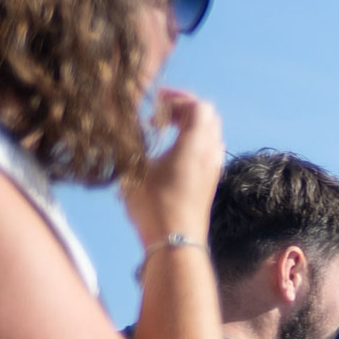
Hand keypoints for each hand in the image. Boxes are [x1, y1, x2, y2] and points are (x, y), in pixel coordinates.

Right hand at [118, 86, 222, 251]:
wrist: (176, 240)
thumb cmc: (153, 204)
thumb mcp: (134, 167)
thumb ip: (133, 141)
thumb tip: (124, 126)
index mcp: (196, 144)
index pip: (199, 107)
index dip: (178, 98)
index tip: (156, 100)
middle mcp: (211, 154)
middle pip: (208, 117)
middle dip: (184, 109)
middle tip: (158, 113)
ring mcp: (213, 168)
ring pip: (209, 134)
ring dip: (188, 125)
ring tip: (161, 130)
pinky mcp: (209, 181)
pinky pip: (207, 150)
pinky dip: (191, 141)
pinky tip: (168, 152)